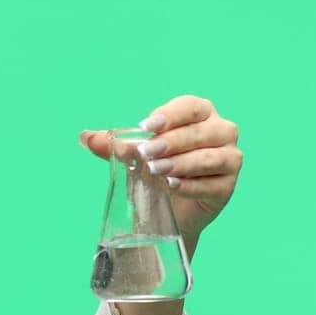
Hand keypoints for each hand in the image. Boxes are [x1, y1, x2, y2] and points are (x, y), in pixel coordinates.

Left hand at [80, 94, 242, 240]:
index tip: (145, 127)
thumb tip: (86, 137)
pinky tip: (172, 187)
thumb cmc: (156, 170)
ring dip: (181, 163)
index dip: (170, 115)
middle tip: (147, 153)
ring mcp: (229, 159)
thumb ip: (115, 144)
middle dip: (172, 142)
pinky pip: (212, 184)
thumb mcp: (135, 155)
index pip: (191, 106)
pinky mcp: (227, 186)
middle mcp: (221, 132)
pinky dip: (191, 185)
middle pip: (201, 131)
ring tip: (156, 171)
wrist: (169, 208)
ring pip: (210, 157)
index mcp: (201, 114)